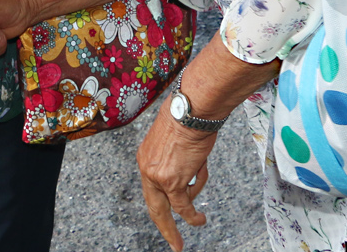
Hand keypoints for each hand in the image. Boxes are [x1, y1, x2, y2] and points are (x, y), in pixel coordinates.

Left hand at [137, 105, 219, 250]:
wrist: (191, 109)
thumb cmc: (187, 116)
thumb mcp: (174, 139)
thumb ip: (174, 158)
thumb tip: (188, 171)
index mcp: (145, 157)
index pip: (151, 187)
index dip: (160, 202)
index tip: (167, 213)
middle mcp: (147, 168)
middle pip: (154, 206)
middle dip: (165, 226)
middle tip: (174, 242)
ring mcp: (158, 176)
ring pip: (174, 205)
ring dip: (192, 204)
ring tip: (201, 179)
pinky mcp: (172, 181)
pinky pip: (184, 206)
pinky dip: (192, 216)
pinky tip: (199, 220)